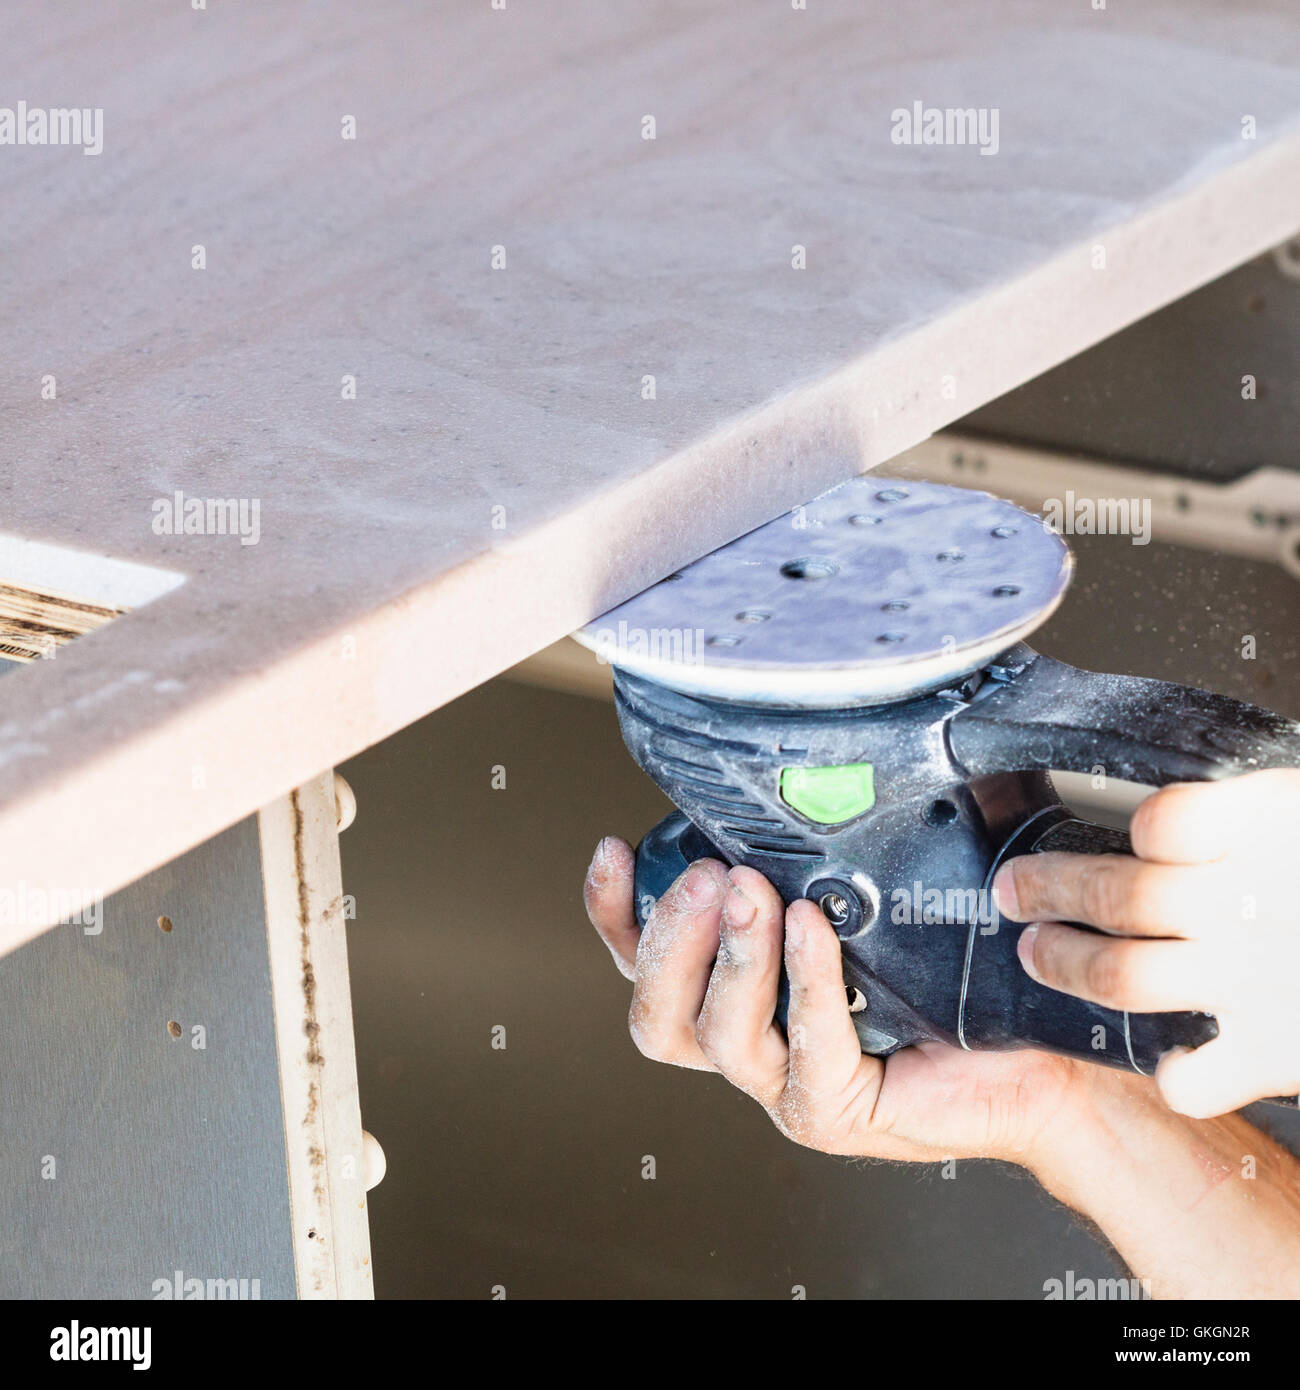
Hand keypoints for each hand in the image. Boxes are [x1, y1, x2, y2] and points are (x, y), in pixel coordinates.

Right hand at [584, 837, 1091, 1168]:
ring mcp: (789, 1083)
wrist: (1045, 1043)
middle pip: (658, 1015)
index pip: (646, 963)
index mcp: (743, 990)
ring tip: (753, 892)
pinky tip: (812, 927)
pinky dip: (804, 981)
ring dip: (730, 955)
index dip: (614, 913)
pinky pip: (806, 1051)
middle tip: (706, 875)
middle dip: (668, 937)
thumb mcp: (880, 882)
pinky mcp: (838, 1111)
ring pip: (717, 1035)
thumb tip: (815, 755)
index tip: (614, 848)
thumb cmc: (962, 964)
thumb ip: (829, 841)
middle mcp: (755, 1040)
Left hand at [994, 768, 1299, 1118]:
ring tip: (1037, 953)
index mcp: (1267, 833)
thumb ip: (1227, 815)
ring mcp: (1258, 981)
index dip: (1126, 831)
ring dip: (1068, 963)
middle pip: (1120, 894)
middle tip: (1012, 891)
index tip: (1068, 829)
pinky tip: (1154, 1055)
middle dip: (1050, 890)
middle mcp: (1251, 906)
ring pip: (1126, 975)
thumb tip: (1157, 826)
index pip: (1165, 823)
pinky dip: (1166, 1071)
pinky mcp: (1275, 1052)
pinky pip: (1190, 1075)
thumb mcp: (1294, 815)